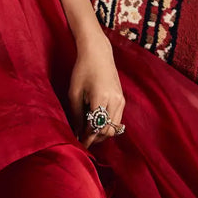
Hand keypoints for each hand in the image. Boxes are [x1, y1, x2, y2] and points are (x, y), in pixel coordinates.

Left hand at [68, 35, 124, 149]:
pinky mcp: (122, 99)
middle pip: (108, 130)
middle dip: (95, 138)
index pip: (96, 127)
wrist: (98, 53)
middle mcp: (115, 100)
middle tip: (82, 139)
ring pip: (115, 127)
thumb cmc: (82, 70)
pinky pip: (117, 119)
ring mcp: (121, 100)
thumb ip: (76, 114)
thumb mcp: (74, 93)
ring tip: (88, 132)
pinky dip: (107, 124)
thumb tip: (76, 133)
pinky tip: (95, 122)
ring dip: (102, 132)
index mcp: (102, 98)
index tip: (79, 143)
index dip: (87, 138)